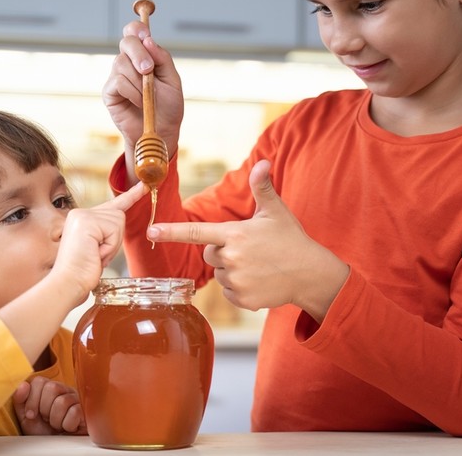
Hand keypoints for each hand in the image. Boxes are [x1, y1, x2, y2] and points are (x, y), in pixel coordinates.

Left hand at [13, 377, 86, 434]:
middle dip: (44, 409)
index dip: (32, 399)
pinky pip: (74, 412)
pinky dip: (67, 424)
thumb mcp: (26, 417)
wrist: (56, 448)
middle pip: (52, 387)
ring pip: (62, 401)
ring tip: (57, 425)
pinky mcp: (86, 410)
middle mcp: (64, 390)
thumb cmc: (43, 433)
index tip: (32, 414)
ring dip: (56, 419)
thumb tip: (23, 384)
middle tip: (47, 420)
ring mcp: (76, 399)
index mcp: (48, 389)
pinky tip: (67, 427)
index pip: (39, 381)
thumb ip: (20, 400)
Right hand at [51, 182, 147, 301]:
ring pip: (118, 222)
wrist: (68, 283)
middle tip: (98, 255)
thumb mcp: (97, 248)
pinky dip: (109, 246)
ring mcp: (82, 215)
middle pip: (119, 216)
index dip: (130, 196)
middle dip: (115, 239)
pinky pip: (114, 230)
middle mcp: (80, 213)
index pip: (112, 205)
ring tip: (95, 255)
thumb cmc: (82, 272)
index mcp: (82, 218)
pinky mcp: (87, 221)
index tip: (143, 186)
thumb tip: (120, 220)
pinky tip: (95, 254)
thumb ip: (106, 232)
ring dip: (112, 244)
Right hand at [102, 20, 183, 182]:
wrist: (161, 132)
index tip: (146, 36)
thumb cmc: (168, 107)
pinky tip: (139, 103)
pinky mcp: (109, 93)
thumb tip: (149, 40)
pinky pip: (118, 82)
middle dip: (138, 54)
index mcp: (144, 56)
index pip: (134, 32)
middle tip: (149, 70)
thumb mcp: (172, 80)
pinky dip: (132, 92)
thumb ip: (162, 59)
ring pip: (121, 63)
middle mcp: (128, 63)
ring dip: (139, 81)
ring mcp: (116, 77)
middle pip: (126, 42)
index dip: (137, 29)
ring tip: (147, 97)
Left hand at [146, 160, 348, 321]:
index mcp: (234, 234)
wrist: (311, 274)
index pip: (195, 232)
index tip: (150, 231)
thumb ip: (262, 188)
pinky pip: (228, 293)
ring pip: (219, 274)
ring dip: (232, 270)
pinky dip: (240, 288)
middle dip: (223, 251)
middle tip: (249, 249)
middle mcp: (232, 258)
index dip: (171, 231)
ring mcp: (236, 281)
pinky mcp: (243, 300)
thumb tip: (263, 162)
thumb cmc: (291, 239)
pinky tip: (259, 280)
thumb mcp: (276, 211)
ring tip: (258, 265)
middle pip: (210, 254)